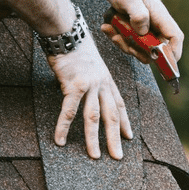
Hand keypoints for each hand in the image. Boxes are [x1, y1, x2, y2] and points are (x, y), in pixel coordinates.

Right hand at [46, 39, 132, 159]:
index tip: (129, 137)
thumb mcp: (89, 65)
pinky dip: (63, 127)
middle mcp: (102, 84)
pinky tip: (59, 139)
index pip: (120, 105)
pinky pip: (69, 111)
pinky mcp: (74, 86)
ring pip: (93, 117)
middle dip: (115, 138)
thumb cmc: (74, 48)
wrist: (68, 33)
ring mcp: (90, 85)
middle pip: (111, 116)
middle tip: (118, 156)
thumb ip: (89, 80)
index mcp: (106, 80)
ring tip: (95, 155)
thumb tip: (80, 91)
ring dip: (94, 138)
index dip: (125, 122)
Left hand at [100, 0, 183, 63]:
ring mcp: (144, 27)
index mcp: (159, 15)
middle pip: (153, 49)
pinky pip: (127, 40)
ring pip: (138, 47)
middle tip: (119, 38)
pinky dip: (116, 36)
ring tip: (110, 27)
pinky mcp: (134, 28)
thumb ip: (137, 14)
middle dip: (135, 49)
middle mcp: (154, 23)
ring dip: (122, 42)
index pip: (174, 37)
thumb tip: (143, 32)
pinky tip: (107, 25)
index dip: (172, 53)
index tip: (163, 64)